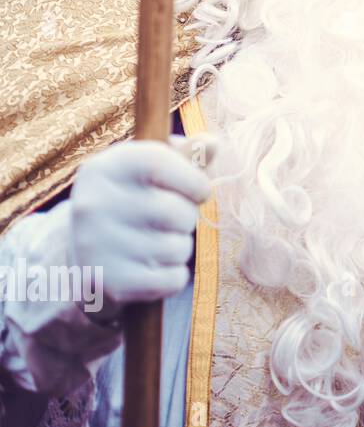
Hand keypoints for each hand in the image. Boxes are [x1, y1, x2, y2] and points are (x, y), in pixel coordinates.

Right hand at [67, 138, 212, 321]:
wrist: (87, 253)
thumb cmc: (134, 200)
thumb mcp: (152, 170)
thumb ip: (186, 155)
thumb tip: (212, 144)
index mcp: (104, 169)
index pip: (159, 164)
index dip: (193, 179)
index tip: (200, 190)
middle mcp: (93, 205)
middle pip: (177, 212)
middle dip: (189, 218)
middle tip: (172, 220)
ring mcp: (96, 246)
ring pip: (178, 248)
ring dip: (181, 247)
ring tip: (157, 242)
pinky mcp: (108, 283)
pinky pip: (172, 280)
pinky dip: (174, 277)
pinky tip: (153, 267)